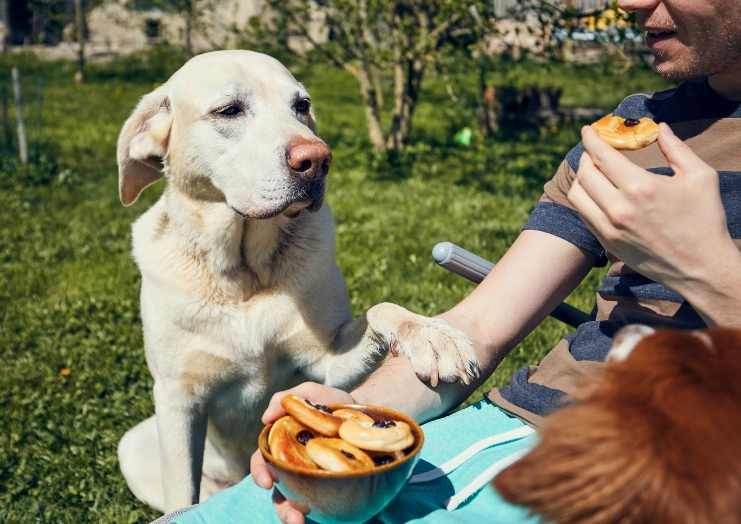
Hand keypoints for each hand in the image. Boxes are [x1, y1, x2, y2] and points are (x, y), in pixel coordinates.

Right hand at [250, 382, 353, 523]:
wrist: (367, 414)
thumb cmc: (334, 404)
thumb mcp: (312, 393)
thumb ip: (287, 398)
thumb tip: (266, 417)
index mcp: (283, 446)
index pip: (263, 461)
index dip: (261, 471)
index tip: (267, 481)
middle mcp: (294, 466)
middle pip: (279, 491)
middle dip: (282, 506)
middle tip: (292, 516)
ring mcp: (312, 479)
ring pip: (296, 503)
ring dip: (294, 516)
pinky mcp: (331, 488)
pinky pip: (322, 505)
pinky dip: (318, 515)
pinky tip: (321, 520)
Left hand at [567, 123, 736, 295]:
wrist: (702, 269)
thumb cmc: (705, 220)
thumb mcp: (700, 177)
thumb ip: (677, 148)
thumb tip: (659, 127)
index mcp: (640, 187)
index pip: (602, 156)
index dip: (591, 139)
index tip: (587, 130)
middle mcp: (618, 208)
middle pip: (585, 174)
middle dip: (586, 156)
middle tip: (594, 149)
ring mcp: (609, 229)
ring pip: (577, 196)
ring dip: (581, 178)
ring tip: (593, 171)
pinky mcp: (607, 243)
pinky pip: (584, 215)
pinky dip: (585, 199)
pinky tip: (596, 193)